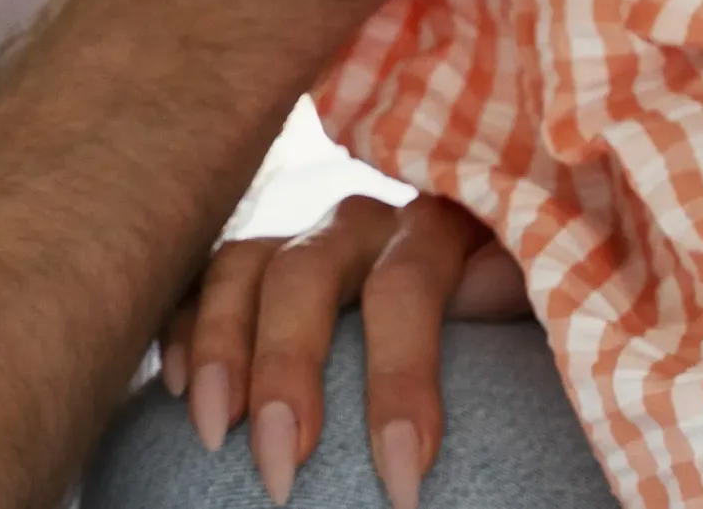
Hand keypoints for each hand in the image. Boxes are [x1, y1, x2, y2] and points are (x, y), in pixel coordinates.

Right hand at [160, 194, 517, 503]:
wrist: (479, 264)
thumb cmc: (503, 300)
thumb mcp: (529, 293)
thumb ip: (518, 290)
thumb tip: (507, 299)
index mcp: (435, 229)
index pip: (408, 288)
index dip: (402, 380)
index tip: (404, 479)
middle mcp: (363, 223)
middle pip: (307, 272)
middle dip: (288, 368)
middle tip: (282, 468)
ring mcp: (305, 237)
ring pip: (244, 265)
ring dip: (220, 345)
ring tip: (214, 432)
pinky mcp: (261, 263)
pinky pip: (206, 275)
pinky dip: (183, 323)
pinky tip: (173, 386)